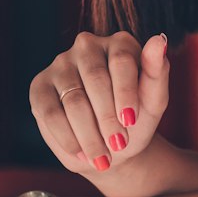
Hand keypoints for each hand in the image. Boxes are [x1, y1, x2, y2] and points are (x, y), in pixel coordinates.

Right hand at [29, 31, 168, 179]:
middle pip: (95, 79)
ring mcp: (61, 64)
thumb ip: (158, 71)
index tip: (130, 121)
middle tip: (118, 144)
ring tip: (103, 157)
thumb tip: (158, 39)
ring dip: (89, 134)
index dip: (126, 94)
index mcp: (120, 43)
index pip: (121, 61)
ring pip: (73, 100)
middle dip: (107, 118)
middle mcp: (87, 46)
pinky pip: (50, 113)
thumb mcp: (154, 101)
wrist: (111, 145)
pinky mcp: (39, 87)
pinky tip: (82, 153)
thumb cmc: (136, 118)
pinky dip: (68, 138)